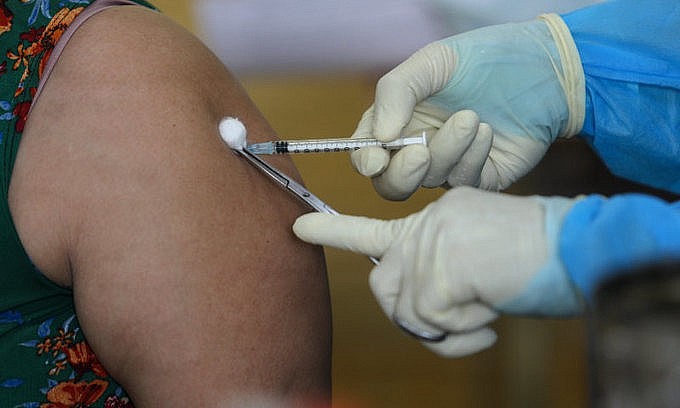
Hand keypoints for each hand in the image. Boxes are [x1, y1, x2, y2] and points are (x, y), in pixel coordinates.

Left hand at [293, 187, 583, 356]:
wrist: (572, 247)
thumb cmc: (531, 258)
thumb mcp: (474, 263)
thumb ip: (436, 277)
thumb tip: (417, 313)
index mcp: (432, 222)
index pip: (369, 230)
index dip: (332, 230)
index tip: (298, 226)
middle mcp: (424, 226)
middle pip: (384, 289)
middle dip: (413, 316)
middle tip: (459, 319)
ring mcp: (428, 245)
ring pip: (404, 311)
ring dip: (443, 327)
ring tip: (480, 313)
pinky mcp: (438, 269)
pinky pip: (431, 325)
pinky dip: (461, 336)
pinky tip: (488, 317)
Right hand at [351, 14, 583, 199]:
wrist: (546, 69)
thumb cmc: (485, 59)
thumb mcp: (433, 62)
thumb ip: (396, 92)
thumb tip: (378, 136)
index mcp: (397, 120)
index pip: (367, 152)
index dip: (366, 161)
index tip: (376, 159)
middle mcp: (418, 147)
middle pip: (391, 183)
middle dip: (403, 173)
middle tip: (422, 152)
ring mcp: (449, 165)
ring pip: (430, 181)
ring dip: (448, 151)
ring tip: (472, 118)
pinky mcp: (480, 177)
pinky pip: (464, 182)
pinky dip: (472, 158)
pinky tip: (488, 131)